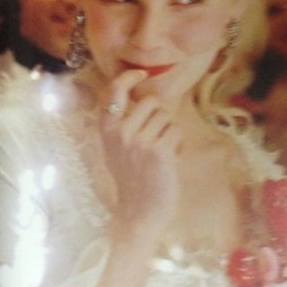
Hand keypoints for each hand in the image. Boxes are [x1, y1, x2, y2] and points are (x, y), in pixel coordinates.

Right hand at [99, 70, 181, 232]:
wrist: (139, 212)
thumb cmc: (132, 178)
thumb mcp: (116, 148)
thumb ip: (123, 123)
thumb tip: (138, 96)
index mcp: (107, 130)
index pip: (113, 92)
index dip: (128, 78)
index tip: (140, 74)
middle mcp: (120, 132)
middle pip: (151, 102)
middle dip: (159, 117)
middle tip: (155, 141)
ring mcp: (140, 141)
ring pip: (167, 118)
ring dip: (170, 133)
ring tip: (161, 154)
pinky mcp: (160, 151)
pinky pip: (177, 133)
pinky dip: (179, 146)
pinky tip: (170, 162)